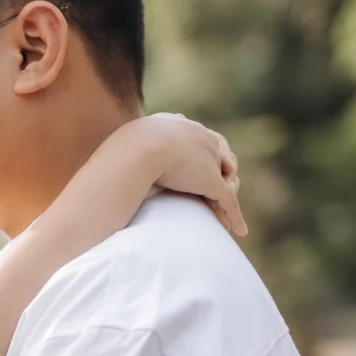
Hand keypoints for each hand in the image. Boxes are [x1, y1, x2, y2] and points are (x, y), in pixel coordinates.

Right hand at [124, 112, 244, 236]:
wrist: (135, 152)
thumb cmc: (121, 151)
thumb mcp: (125, 145)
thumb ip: (129, 149)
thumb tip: (116, 153)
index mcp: (178, 125)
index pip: (200, 138)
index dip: (203, 154)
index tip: (201, 165)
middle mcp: (198, 135)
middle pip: (219, 156)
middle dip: (222, 173)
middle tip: (219, 192)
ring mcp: (208, 158)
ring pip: (225, 179)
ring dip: (226, 198)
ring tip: (224, 217)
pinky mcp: (212, 181)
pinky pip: (227, 200)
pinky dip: (234, 216)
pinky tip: (239, 230)